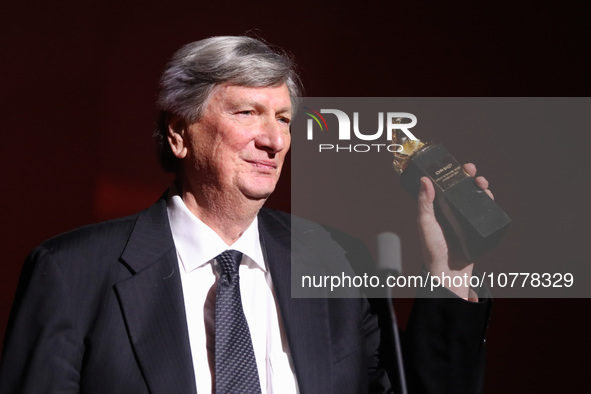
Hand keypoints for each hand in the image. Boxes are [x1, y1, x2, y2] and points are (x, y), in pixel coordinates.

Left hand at [417, 163, 492, 298]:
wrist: (449, 273)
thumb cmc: (433, 250)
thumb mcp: (426, 223)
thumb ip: (424, 203)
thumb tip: (424, 179)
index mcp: (436, 209)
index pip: (445, 187)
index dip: (453, 175)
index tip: (460, 167)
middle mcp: (450, 213)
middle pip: (463, 190)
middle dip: (471, 179)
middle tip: (475, 174)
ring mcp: (464, 221)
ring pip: (475, 200)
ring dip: (481, 190)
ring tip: (484, 186)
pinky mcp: (475, 230)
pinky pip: (484, 214)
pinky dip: (489, 205)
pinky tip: (490, 200)